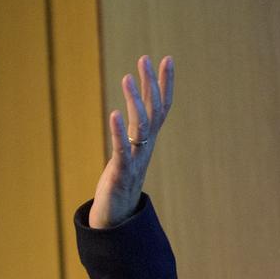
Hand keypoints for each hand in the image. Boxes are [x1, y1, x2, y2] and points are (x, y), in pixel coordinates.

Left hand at [88, 55, 174, 228]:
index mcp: (147, 141)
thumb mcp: (126, 154)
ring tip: (126, 78)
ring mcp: (135, 159)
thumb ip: (130, 136)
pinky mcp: (121, 173)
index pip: (160, 107)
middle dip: (151, 84)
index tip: (166, 58)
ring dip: (135, 101)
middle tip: (146, 58)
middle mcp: (145, 147)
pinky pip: (121, 149)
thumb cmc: (119, 186)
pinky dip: (118, 131)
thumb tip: (130, 115)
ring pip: (140, 126)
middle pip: (153, 111)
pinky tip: (114, 113)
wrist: (116, 220)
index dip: (164, 84)